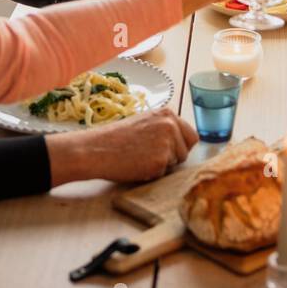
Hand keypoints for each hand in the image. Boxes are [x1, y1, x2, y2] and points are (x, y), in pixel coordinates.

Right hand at [48, 109, 197, 184]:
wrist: (96, 149)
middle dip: (174, 156)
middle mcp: (171, 125)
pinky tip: (137, 166)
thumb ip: (163, 128)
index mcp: (167, 114)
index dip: (180, 145)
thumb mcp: (143, 122)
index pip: (191, 135)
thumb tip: (180, 141)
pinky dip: (152, 174)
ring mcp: (167, 143)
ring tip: (140, 158)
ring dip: (162, 165)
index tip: (168, 150)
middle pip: (187, 150)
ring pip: (175, 163)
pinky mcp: (160, 161)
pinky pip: (164, 173)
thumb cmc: (116, 138)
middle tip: (150, 155)